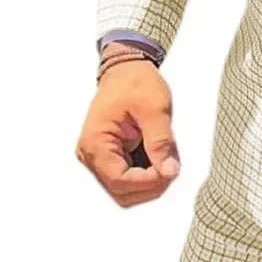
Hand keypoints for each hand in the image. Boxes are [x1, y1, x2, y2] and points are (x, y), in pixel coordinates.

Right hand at [74, 57, 179, 206]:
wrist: (126, 70)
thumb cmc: (134, 82)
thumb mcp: (154, 108)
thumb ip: (161, 142)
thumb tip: (168, 170)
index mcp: (96, 142)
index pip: (119, 180)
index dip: (148, 181)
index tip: (170, 169)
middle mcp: (90, 154)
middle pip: (120, 191)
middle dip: (150, 185)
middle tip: (171, 165)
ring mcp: (97, 157)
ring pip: (124, 189)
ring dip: (148, 182)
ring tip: (164, 159)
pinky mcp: (108, 156)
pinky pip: (126, 178)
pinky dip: (145, 175)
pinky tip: (156, 158)